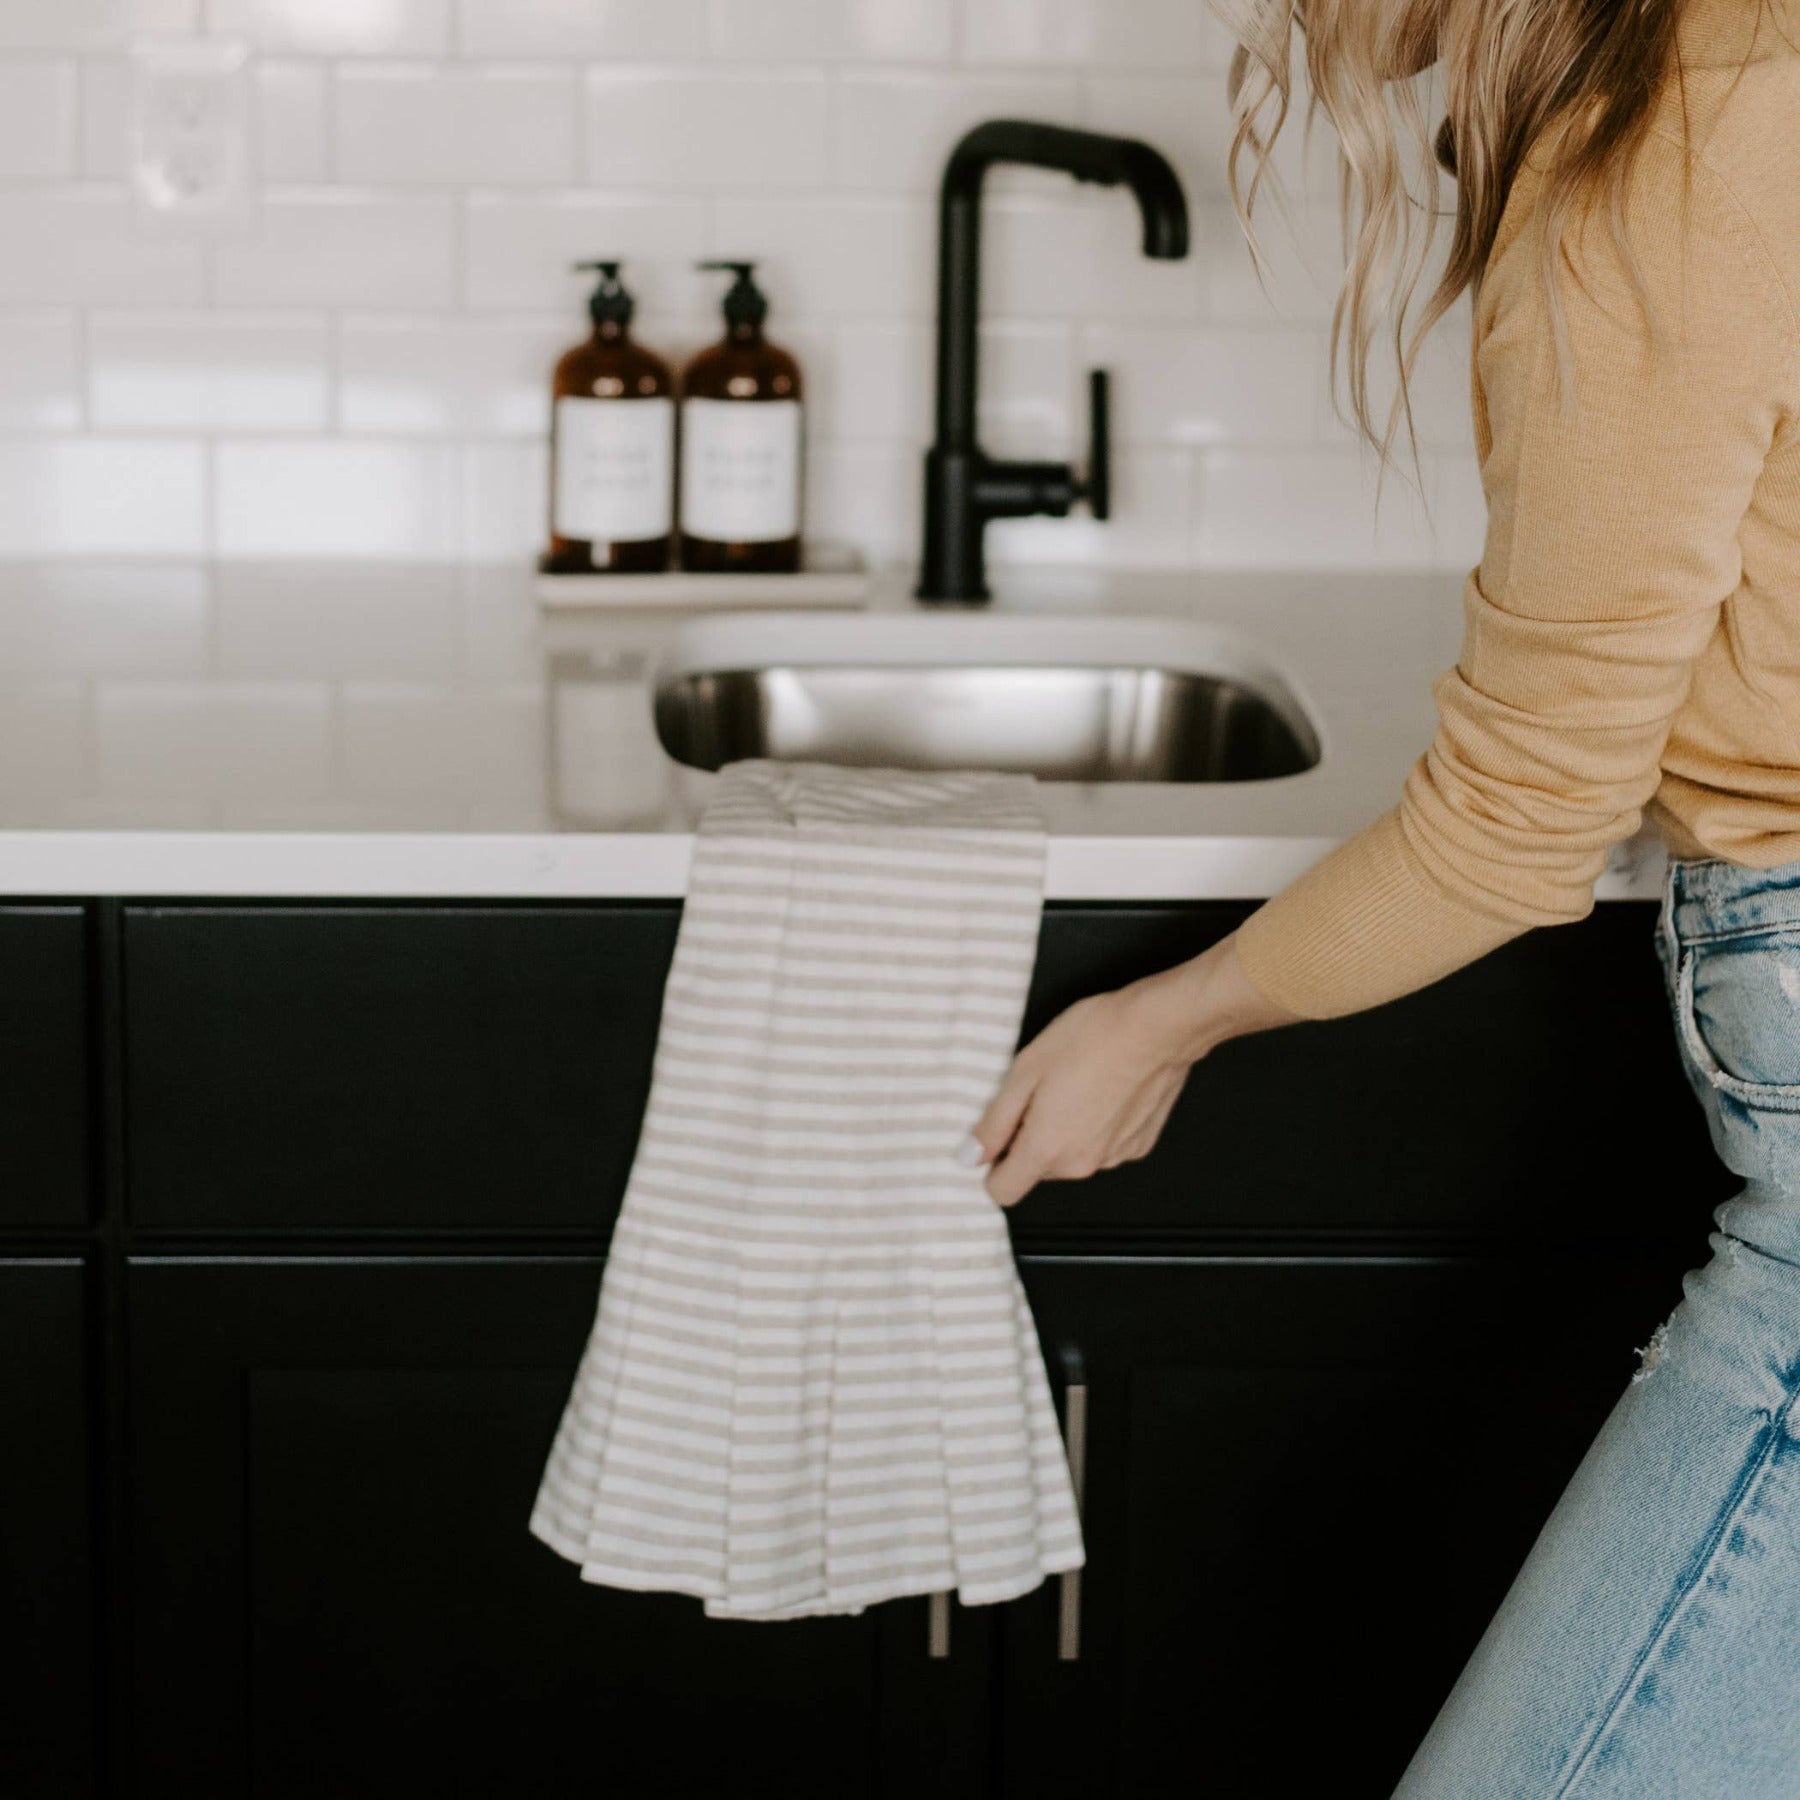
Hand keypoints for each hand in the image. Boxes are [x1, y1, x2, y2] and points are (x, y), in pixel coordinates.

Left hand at [962, 933, 1298, 1208]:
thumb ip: (994, 1122)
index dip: (992, 1166)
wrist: (1155, 1028)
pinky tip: (1102, 1089)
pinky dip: (1096, 1126)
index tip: (997, 1136)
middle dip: (1031, 1138)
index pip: (1003, 1190)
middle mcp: (1081, 1164)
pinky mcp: (1139, 1145)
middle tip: (1040, 1090)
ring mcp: (1114, 1157)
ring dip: (1065, 1131)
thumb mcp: (1024, 1070)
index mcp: (1047, 1149)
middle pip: (1038, 1170)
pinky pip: (1102, 1146)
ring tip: (1075, 1083)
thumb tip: (969, 1156)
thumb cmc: (1090, 1038)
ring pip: (1071, 1156)